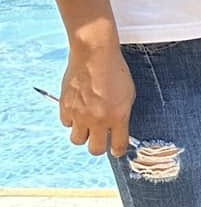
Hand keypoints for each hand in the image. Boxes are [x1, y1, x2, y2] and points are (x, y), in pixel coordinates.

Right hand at [60, 39, 134, 157]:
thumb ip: (122, 114)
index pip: (119, 145)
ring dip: (83, 135)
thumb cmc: (115, 71)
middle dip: (99, 147)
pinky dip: (72, 121)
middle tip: (101, 140)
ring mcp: (80, 115)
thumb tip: (119, 128)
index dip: (118, 150)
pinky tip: (78, 111)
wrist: (95, 56)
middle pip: (95, 150)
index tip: (117, 150)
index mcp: (118, 116)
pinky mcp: (65, 108)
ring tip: (88, 125)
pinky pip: (66, 124)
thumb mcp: (128, 94)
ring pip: (78, 140)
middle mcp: (99, 119)